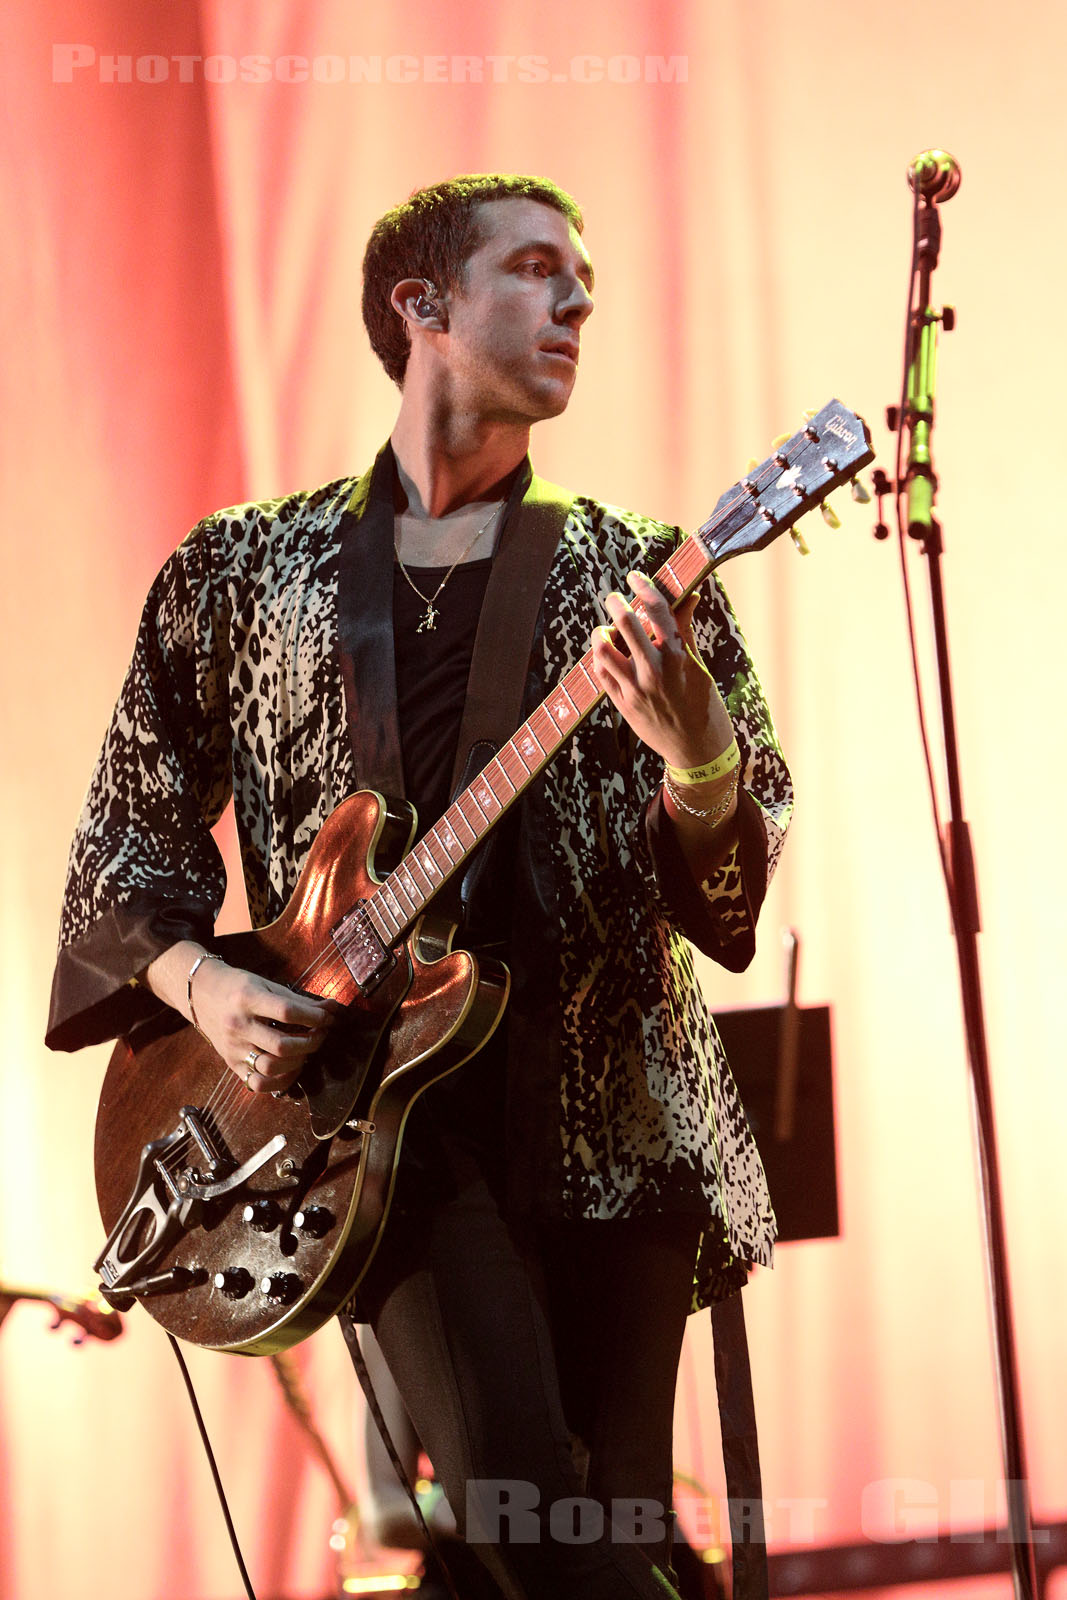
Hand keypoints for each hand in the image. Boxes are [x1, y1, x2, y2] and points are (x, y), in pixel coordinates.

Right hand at [145, 942, 335, 1093]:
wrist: (201, 994)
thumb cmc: (239, 987)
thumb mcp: (267, 984)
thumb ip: (299, 1000)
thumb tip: (332, 1008)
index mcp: (247, 999)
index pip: (287, 1012)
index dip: (315, 1016)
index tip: (328, 1017)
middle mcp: (238, 1025)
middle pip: (281, 1045)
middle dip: (311, 1042)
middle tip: (321, 1034)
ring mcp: (232, 1048)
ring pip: (270, 1067)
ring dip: (298, 1062)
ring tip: (306, 1050)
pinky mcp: (231, 1064)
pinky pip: (258, 1084)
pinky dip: (280, 1081)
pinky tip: (292, 1068)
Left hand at [589, 571, 733, 766]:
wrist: (697, 751)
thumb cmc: (704, 706)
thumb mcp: (699, 667)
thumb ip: (685, 631)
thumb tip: (688, 597)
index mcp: (678, 656)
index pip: (658, 609)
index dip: (644, 587)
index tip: (635, 577)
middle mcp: (654, 670)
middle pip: (626, 622)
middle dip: (616, 602)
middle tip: (614, 597)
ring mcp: (635, 688)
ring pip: (603, 648)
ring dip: (601, 632)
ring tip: (606, 629)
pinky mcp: (622, 704)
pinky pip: (600, 673)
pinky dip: (599, 658)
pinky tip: (605, 653)